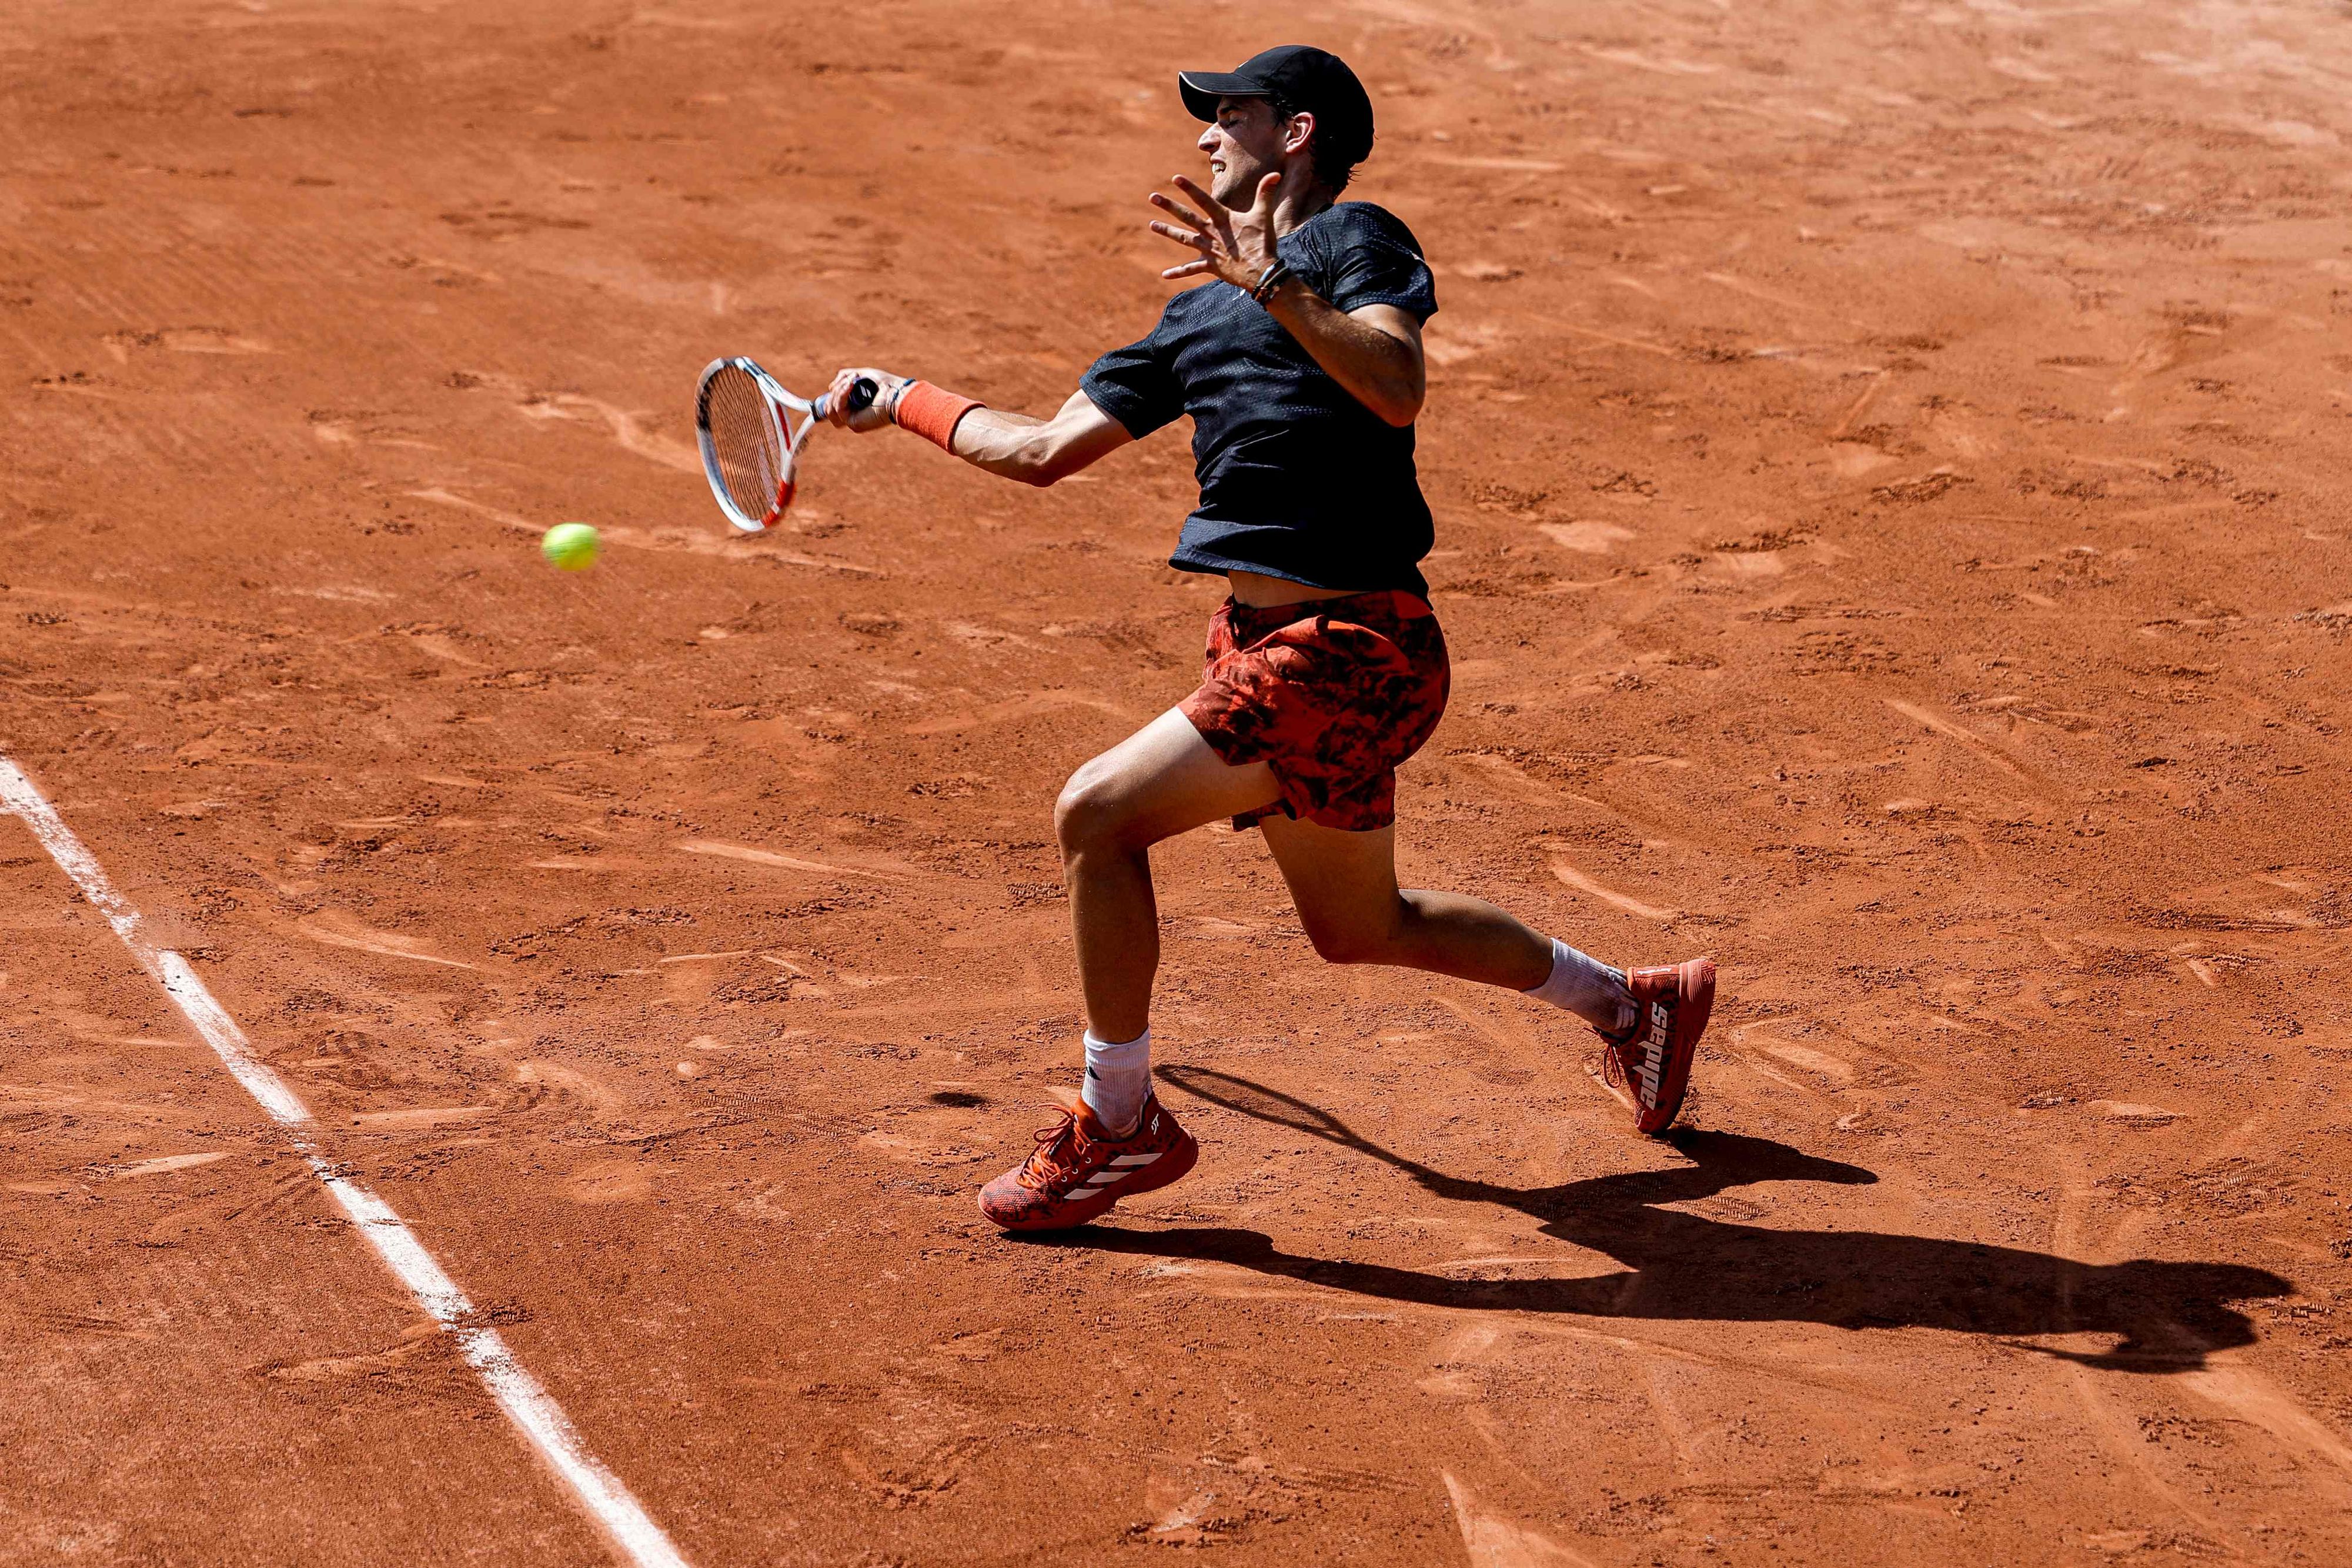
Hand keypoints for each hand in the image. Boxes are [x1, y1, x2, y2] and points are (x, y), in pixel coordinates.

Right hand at [823, 366, 905, 432]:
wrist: (897, 395)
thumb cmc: (885, 384)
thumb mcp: (861, 374)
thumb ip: (845, 377)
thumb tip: (831, 386)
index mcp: (853, 406)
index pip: (832, 403)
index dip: (832, 393)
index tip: (840, 383)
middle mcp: (852, 415)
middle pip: (828, 406)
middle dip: (836, 390)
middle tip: (851, 380)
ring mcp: (852, 421)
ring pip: (830, 409)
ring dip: (838, 392)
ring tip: (852, 382)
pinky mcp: (854, 424)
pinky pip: (838, 409)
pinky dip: (842, 394)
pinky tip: (851, 385)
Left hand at [1148, 172, 1281, 290]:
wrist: (1261, 271)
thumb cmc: (1262, 242)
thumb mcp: (1263, 215)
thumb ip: (1265, 194)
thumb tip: (1275, 174)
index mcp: (1222, 219)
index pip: (1203, 199)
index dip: (1189, 188)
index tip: (1175, 179)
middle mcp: (1211, 232)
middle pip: (1186, 216)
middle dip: (1169, 206)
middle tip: (1153, 197)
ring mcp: (1209, 249)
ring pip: (1184, 238)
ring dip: (1167, 231)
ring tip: (1151, 225)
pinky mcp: (1210, 266)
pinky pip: (1191, 269)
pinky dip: (1178, 272)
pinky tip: (1164, 275)